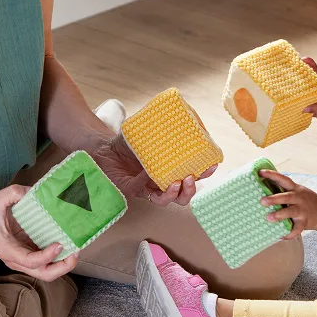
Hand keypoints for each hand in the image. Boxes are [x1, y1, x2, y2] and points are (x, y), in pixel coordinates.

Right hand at [0, 186, 78, 280]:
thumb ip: (15, 193)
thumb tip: (35, 191)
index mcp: (7, 249)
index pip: (31, 261)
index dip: (47, 256)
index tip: (59, 243)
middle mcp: (16, 259)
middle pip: (45, 274)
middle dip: (63, 266)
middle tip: (75, 250)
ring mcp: (23, 259)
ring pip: (47, 271)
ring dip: (64, 263)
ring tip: (75, 247)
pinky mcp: (28, 254)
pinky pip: (47, 262)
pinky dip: (59, 257)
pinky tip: (68, 244)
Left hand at [91, 135, 216, 206]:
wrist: (103, 147)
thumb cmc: (128, 141)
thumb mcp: (150, 133)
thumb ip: (163, 130)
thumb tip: (181, 116)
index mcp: (170, 172)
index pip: (192, 176)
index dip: (204, 174)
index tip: (213, 165)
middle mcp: (160, 184)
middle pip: (182, 196)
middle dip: (191, 190)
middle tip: (192, 177)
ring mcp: (146, 189)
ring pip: (165, 200)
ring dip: (175, 194)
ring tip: (178, 183)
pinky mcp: (130, 190)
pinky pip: (142, 191)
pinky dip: (147, 183)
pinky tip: (148, 174)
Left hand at [259, 170, 316, 240]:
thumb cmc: (304, 201)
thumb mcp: (297, 191)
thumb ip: (284, 190)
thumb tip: (261, 187)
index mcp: (295, 189)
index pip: (283, 179)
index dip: (272, 175)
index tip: (260, 172)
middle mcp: (299, 198)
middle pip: (286, 197)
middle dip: (274, 199)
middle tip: (262, 201)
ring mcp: (302, 210)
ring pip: (291, 212)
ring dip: (280, 215)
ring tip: (269, 218)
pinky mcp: (305, 222)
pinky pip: (297, 229)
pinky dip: (289, 234)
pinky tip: (281, 236)